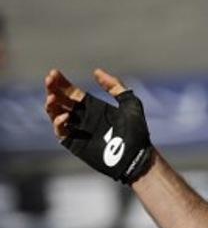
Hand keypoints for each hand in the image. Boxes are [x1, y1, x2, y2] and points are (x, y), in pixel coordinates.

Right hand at [44, 67, 153, 182]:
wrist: (137, 155)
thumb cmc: (137, 130)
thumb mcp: (130, 103)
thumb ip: (115, 86)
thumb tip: (97, 71)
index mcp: (93, 107)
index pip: (72, 93)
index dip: (61, 83)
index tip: (54, 73)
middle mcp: (83, 117)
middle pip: (61, 102)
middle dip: (52, 90)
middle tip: (49, 79)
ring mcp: (78, 130)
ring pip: (56, 115)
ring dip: (51, 105)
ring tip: (52, 97)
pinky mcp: (75, 144)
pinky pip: (61, 132)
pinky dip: (59, 123)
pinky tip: (65, 116)